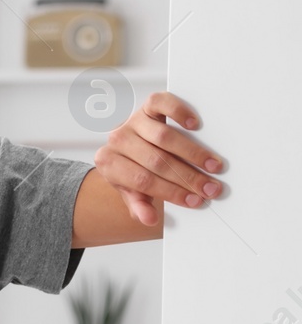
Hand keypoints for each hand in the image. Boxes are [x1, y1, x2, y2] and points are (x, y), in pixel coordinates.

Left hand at [94, 91, 223, 226]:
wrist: (125, 144)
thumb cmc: (132, 169)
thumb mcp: (131, 191)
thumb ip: (138, 205)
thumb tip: (149, 219)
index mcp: (109, 163)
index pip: (143, 181)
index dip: (172, 192)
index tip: (196, 201)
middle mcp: (117, 140)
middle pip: (156, 161)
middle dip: (188, 178)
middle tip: (211, 188)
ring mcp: (133, 120)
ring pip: (164, 137)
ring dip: (193, 153)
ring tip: (213, 166)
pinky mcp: (147, 106)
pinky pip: (162, 103)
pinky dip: (179, 112)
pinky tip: (195, 124)